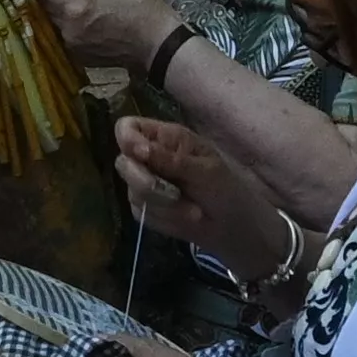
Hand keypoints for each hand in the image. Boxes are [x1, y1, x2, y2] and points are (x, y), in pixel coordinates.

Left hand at [41, 0, 183, 71]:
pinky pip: (68, 39)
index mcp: (74, 6)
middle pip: (48, 9)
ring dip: (61, 15)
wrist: (157, 44)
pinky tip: (86, 24)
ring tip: (76, 7)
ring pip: (57, 25)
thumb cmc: (139, 7)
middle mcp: (67, 27)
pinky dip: (72, 30)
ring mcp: (72, 45)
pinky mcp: (80, 58)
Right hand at [111, 115, 290, 281]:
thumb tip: (136, 147)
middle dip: (147, 182)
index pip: (127, 128)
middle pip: (123, 162)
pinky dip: (163, 218)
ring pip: (132, 191)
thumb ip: (169, 159)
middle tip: (173, 194)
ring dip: (164, 205)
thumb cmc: (226, 190)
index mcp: (165, 138)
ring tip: (192, 210)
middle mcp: (148, 158)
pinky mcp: (143, 208)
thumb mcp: (204, 170)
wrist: (234, 228)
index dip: (127, 140)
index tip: (140, 156)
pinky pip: (139, 212)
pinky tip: (184, 218)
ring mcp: (143, 184)